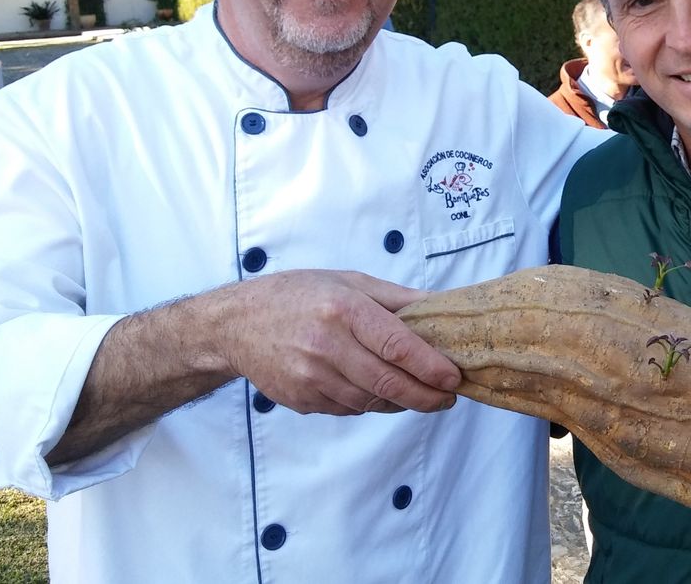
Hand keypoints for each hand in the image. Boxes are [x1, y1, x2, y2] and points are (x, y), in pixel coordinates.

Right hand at [210, 270, 460, 415]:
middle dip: (426, 395)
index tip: (454, 378)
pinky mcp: (301, 400)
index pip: (397, 346)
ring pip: (371, 401)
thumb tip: (441, 308)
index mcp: (343, 309)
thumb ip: (396, 299)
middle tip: (448, 398)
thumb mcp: (348, 281)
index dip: (430, 367)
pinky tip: (378, 391)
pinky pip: (349, 409)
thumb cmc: (298, 295)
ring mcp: (311, 377)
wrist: (236, 324)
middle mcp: (326, 346)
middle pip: (388, 383)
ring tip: (419, 393)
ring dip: (400, 401)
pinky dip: (370, 403)